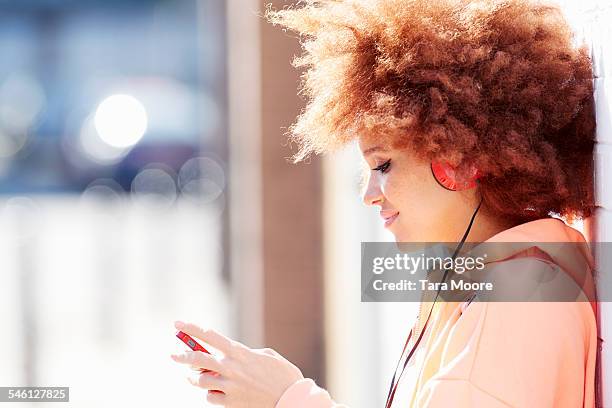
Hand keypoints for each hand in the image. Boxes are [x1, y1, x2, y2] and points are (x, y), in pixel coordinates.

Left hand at [170, 321, 303, 406]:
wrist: (291, 399)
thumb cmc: (282, 375)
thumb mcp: (266, 356)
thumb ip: (246, 353)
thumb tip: (231, 355)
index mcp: (241, 352)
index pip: (210, 336)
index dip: (191, 329)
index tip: (178, 325)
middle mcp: (232, 368)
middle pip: (198, 359)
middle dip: (182, 355)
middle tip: (173, 354)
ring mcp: (230, 386)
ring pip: (201, 380)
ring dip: (194, 378)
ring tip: (192, 377)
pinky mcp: (231, 403)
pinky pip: (211, 397)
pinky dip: (211, 393)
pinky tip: (216, 391)